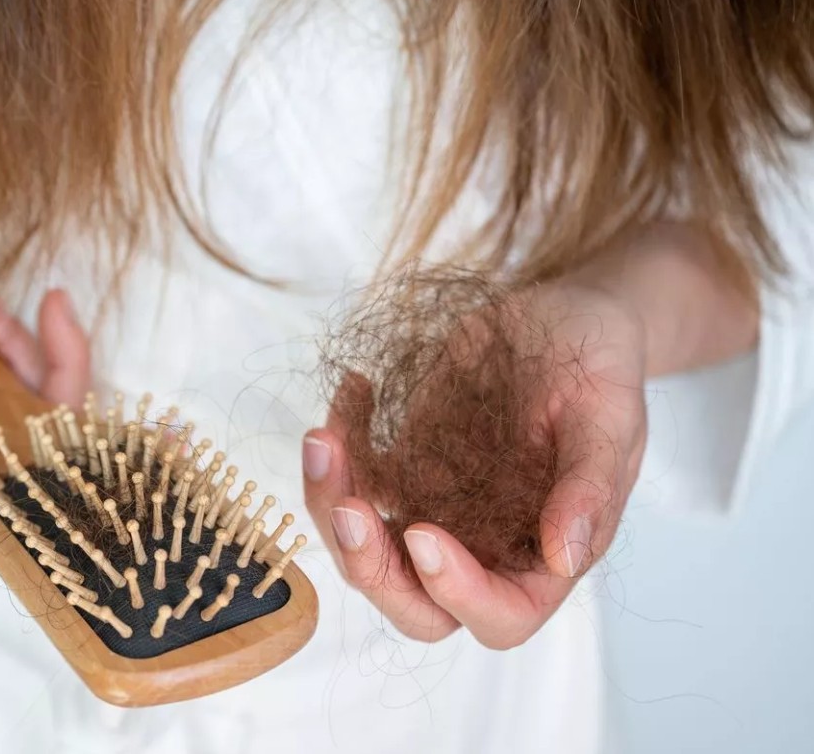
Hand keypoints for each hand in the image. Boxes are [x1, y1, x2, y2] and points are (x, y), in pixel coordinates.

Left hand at [303, 282, 647, 647]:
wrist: (562, 319)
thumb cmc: (600, 368)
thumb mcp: (611, 417)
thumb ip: (590, 488)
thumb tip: (565, 558)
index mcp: (543, 556)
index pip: (501, 616)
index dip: (456, 593)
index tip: (423, 533)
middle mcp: (483, 548)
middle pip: (414, 602)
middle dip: (369, 567)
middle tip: (346, 506)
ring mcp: (435, 511)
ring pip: (365, 547)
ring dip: (331, 503)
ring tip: (325, 438)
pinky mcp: (403, 469)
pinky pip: (353, 481)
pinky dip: (337, 449)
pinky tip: (354, 390)